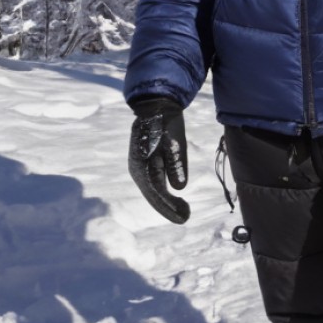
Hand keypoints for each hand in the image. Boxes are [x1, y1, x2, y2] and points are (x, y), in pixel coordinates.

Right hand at [128, 97, 190, 223]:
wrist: (154, 106)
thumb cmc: (166, 123)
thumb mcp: (175, 142)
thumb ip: (176, 164)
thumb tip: (179, 188)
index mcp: (143, 165)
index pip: (156, 193)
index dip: (170, 207)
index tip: (185, 216)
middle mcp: (137, 169)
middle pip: (152, 196)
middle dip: (168, 208)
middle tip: (185, 217)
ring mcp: (138, 167)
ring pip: (151, 191)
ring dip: (165, 203)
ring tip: (182, 211)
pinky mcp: (142, 163)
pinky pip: (151, 183)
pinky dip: (161, 193)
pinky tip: (172, 198)